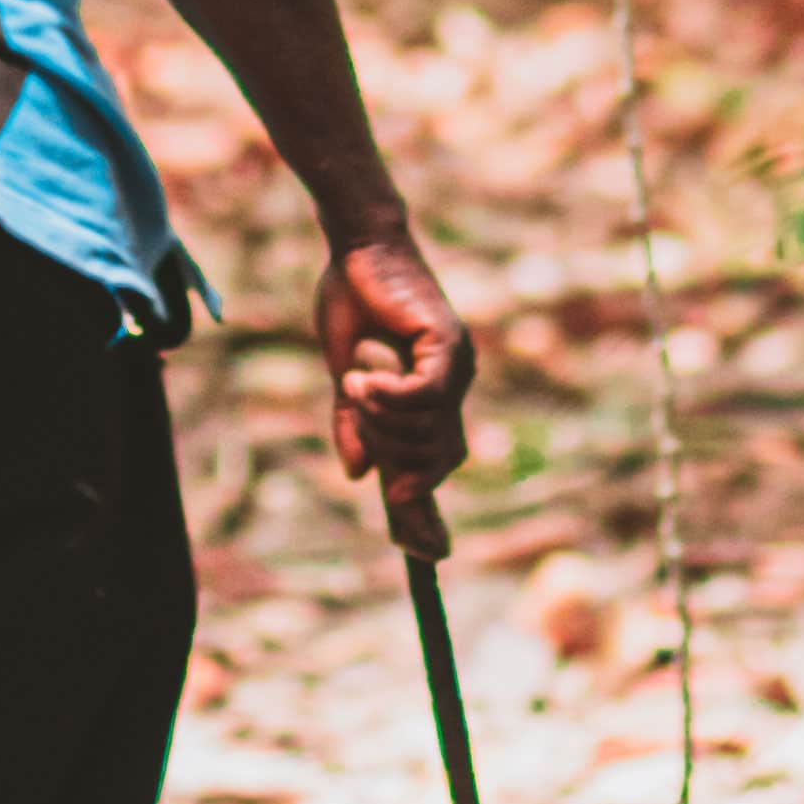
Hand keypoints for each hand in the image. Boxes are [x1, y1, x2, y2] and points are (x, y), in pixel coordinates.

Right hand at [316, 232, 472, 539]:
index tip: (426, 554)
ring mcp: (457, 367)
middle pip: (436, 460)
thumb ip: (355, 424)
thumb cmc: (352, 302)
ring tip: (353, 386)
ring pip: (428, 432)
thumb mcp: (346, 377)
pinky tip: (361, 378)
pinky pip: (425, 398)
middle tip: (357, 411)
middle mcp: (454, 386)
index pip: (439, 465)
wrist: (357, 248)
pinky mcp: (449, 346)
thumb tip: (360, 475)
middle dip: (395, 457)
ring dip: (384, 421)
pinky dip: (390, 398)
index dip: (431, 512)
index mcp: (432, 397)